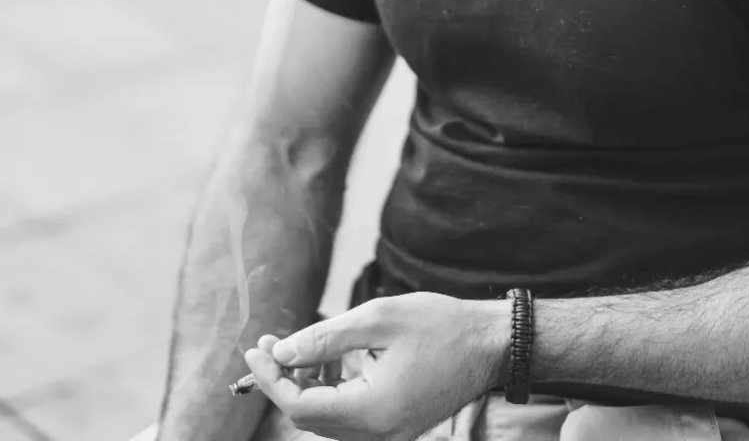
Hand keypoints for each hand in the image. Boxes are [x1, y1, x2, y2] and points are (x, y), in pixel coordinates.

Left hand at [245, 292, 509, 440]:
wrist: (491, 345)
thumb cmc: (441, 325)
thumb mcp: (379, 319)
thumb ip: (327, 338)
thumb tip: (282, 352)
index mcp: (372, 410)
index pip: (301, 405)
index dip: (272, 378)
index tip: (256, 348)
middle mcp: (378, 433)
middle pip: (310, 418)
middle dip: (284, 380)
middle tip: (268, 343)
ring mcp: (389, 433)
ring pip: (328, 419)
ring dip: (305, 384)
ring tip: (295, 346)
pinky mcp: (397, 425)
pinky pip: (350, 415)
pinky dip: (330, 389)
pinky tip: (328, 358)